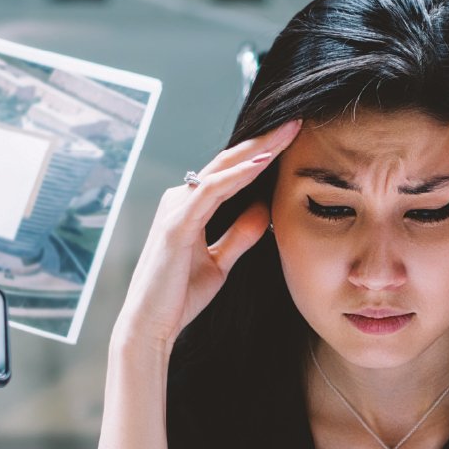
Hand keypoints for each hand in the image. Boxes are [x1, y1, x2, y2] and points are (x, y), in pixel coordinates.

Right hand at [110, 120, 297, 355]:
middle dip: (264, 141)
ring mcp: (176, 208)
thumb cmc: (178, 296)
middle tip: (297, 121)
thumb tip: (263, 210)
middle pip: (229, 161)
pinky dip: (237, 176)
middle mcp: (181, 200)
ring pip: (222, 169)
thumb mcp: (220, 262)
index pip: (232, 172)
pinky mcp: (175, 224)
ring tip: (287, 133)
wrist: (151, 326)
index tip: (294, 139)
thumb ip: (238, 234)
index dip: (262, 154)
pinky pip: (210, 191)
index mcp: (191, 207)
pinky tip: (261, 164)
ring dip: (256, 150)